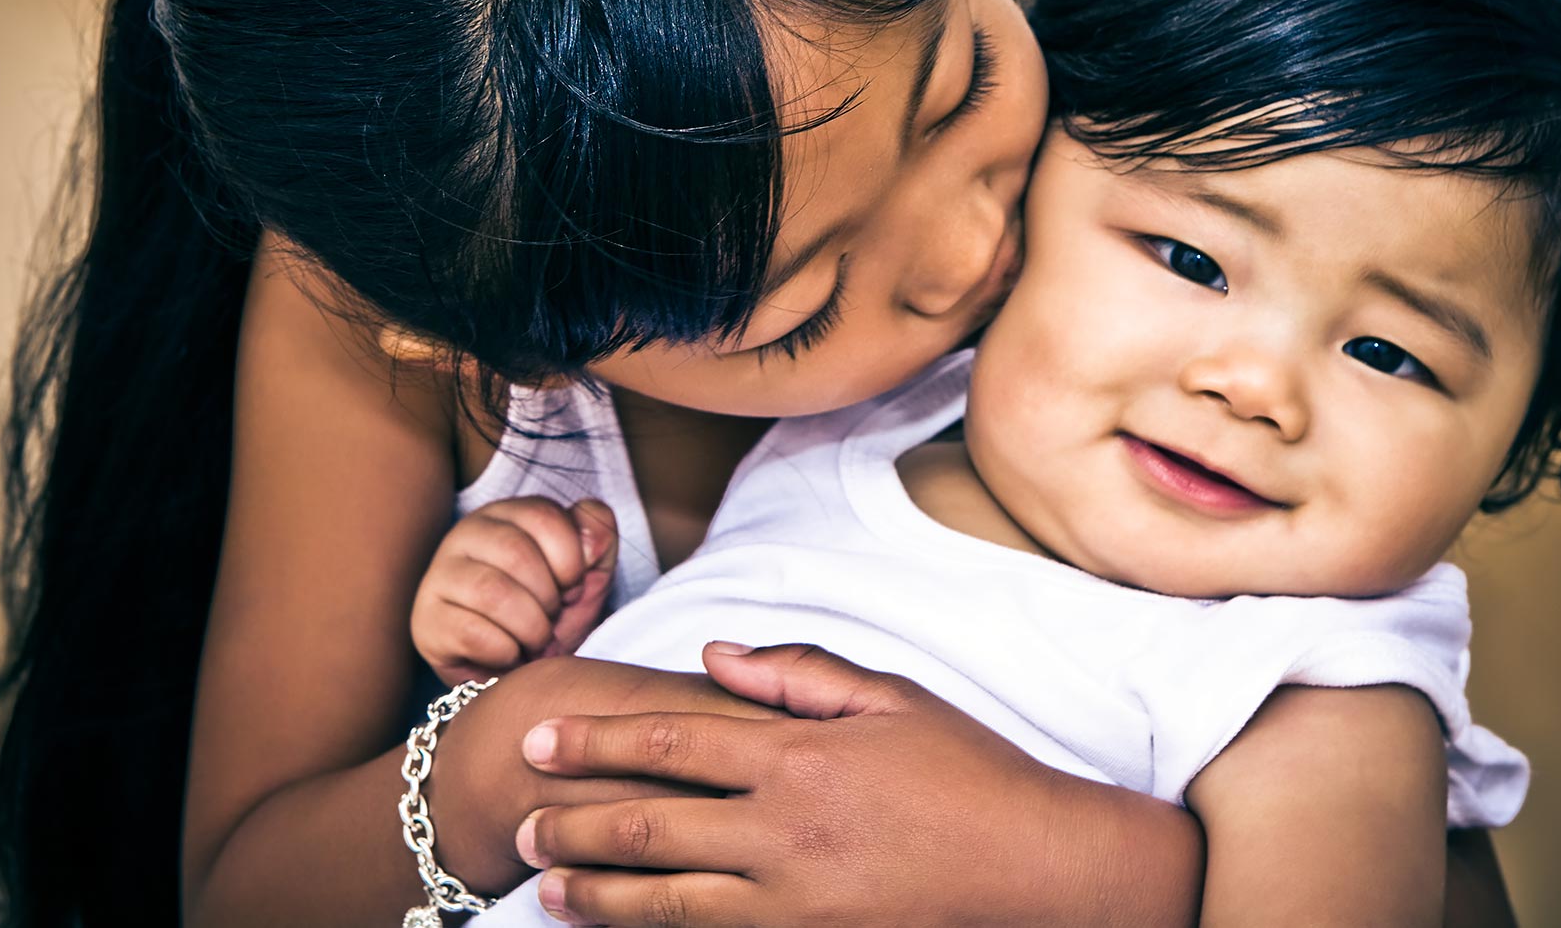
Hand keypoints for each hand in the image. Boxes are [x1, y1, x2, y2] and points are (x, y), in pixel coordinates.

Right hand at [410, 497, 617, 684]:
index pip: (543, 516)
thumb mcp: (590, 568)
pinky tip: (510, 652)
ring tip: (535, 638)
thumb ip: (598, 534)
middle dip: (549, 597)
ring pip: (492, 593)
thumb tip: (588, 541)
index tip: (572, 586)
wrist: (522, 667)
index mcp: (507, 513)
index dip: (570, 560)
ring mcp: (440, 576)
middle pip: (516, 553)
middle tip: (552, 617)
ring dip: (530, 627)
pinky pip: (471, 633)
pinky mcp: (427, 621)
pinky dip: (505, 651)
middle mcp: (466, 535)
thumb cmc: (552, 609)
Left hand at [511, 643, 1196, 926]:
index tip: (540, 740)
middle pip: (652, 825)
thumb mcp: (889, 698)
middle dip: (576, 822)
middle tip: (521, 821)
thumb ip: (794, 673)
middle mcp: (785, 831)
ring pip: (669, 901)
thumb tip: (710, 657)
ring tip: (548, 885)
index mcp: (799, 755)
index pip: (671, 741)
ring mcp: (796, 903)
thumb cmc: (970, 772)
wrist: (1039, 869)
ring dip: (599, 893)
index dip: (596, 740)